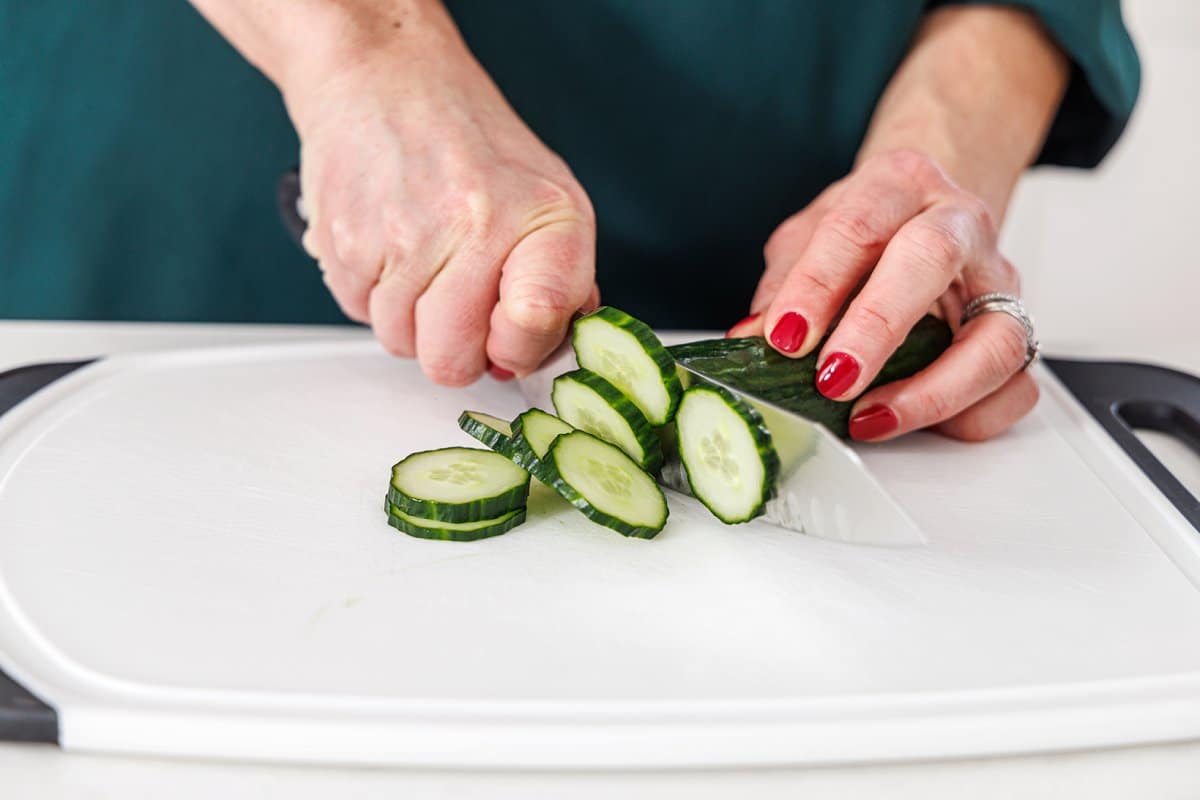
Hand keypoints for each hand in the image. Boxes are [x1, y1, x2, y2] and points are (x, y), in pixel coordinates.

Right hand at [285, 15, 597, 384]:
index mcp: (546, 216)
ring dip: (409, 320)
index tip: (510, 335)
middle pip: (452, 360)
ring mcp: (406, 235)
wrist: (385, 77)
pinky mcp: (346, 240)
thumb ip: (560, 282)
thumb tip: (546, 352)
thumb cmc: (471, 144)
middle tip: (458, 304)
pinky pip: (358, 313)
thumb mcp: (548, 198)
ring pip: (401, 344)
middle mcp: (477, 224)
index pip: (536, 322)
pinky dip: (372, 294)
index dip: (518, 350)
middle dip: (455, 348)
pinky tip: (389, 248)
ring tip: (423, 261)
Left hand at [730, 150, 1037, 441]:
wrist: (927, 214)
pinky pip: (1015, 388)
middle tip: (833, 377)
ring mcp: (998, 281)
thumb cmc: (865, 231)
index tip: (786, 337)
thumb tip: (751, 338)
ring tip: (869, 417)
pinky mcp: (1018, 334)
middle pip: (932, 259)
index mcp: (900, 183)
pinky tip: (911, 419)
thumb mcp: (808, 239)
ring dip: (932, 390)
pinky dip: (967, 417)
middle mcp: (960, 222)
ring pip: (996, 338)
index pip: (859, 226)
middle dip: (877, 326)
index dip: (818, 285)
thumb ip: (783, 285)